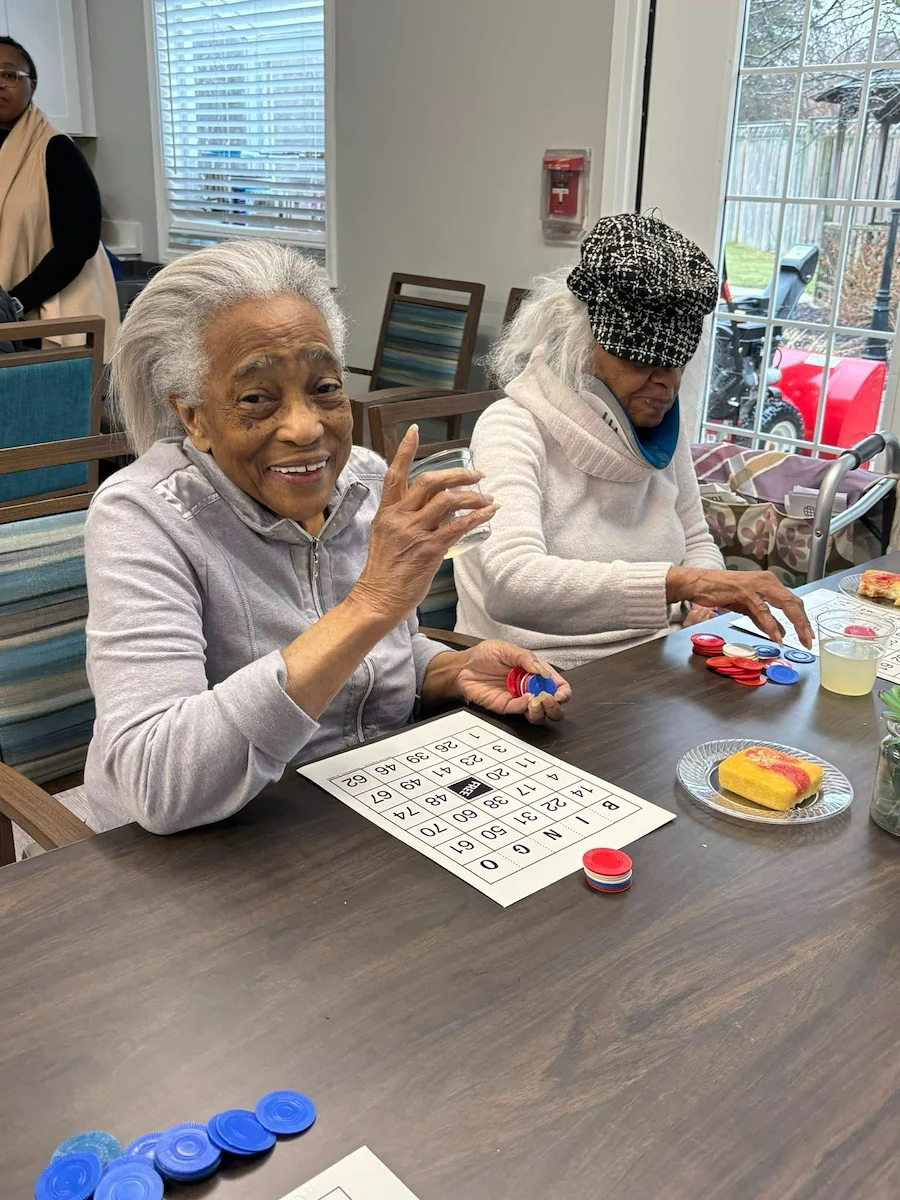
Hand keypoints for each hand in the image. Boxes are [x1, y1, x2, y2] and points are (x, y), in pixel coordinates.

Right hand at [352, 426, 495, 624]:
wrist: (377, 598)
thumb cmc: (383, 571)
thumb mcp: (385, 536)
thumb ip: (404, 519)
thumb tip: (435, 510)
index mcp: (387, 512)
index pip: (395, 473)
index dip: (406, 450)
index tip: (415, 430)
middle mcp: (400, 517)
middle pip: (430, 481)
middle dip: (458, 474)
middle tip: (478, 475)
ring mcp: (414, 532)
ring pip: (448, 501)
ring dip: (473, 496)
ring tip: (488, 498)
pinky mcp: (429, 549)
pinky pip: (458, 526)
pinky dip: (477, 517)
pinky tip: (489, 514)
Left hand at [455, 640, 570, 723]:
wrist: (463, 666)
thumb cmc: (485, 655)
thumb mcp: (507, 649)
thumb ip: (526, 659)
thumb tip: (543, 671)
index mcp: (536, 673)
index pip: (558, 686)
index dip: (563, 692)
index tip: (560, 692)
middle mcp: (531, 689)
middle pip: (554, 706)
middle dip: (556, 705)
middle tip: (549, 698)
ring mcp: (519, 700)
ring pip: (539, 715)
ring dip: (543, 711)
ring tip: (538, 700)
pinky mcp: (506, 707)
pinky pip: (520, 712)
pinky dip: (525, 708)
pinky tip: (526, 700)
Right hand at [667, 566, 812, 647]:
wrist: (698, 583)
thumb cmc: (720, 591)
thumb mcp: (747, 607)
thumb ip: (764, 619)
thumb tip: (780, 631)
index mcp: (770, 583)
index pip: (794, 601)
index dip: (803, 619)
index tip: (808, 635)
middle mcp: (768, 581)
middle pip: (794, 603)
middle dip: (804, 623)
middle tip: (809, 641)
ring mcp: (757, 585)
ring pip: (785, 605)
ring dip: (795, 625)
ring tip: (801, 640)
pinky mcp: (746, 592)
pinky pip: (763, 610)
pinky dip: (771, 625)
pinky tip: (777, 636)